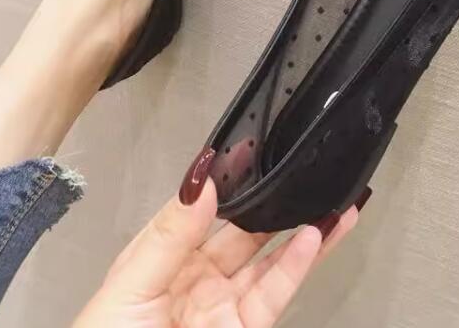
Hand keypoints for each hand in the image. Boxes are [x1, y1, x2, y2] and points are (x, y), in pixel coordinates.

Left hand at [72, 153, 368, 327]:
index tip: (251, 152)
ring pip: (268, 261)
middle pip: (241, 232)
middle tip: (300, 171)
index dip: (227, 182)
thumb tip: (201, 181)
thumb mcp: (129, 286)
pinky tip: (316, 237)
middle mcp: (195, 278)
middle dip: (271, 203)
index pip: (199, 209)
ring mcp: (222, 306)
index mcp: (160, 258)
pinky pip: (274, 294)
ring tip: (329, 201)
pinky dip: (298, 265)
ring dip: (300, 231)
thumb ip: (169, 236)